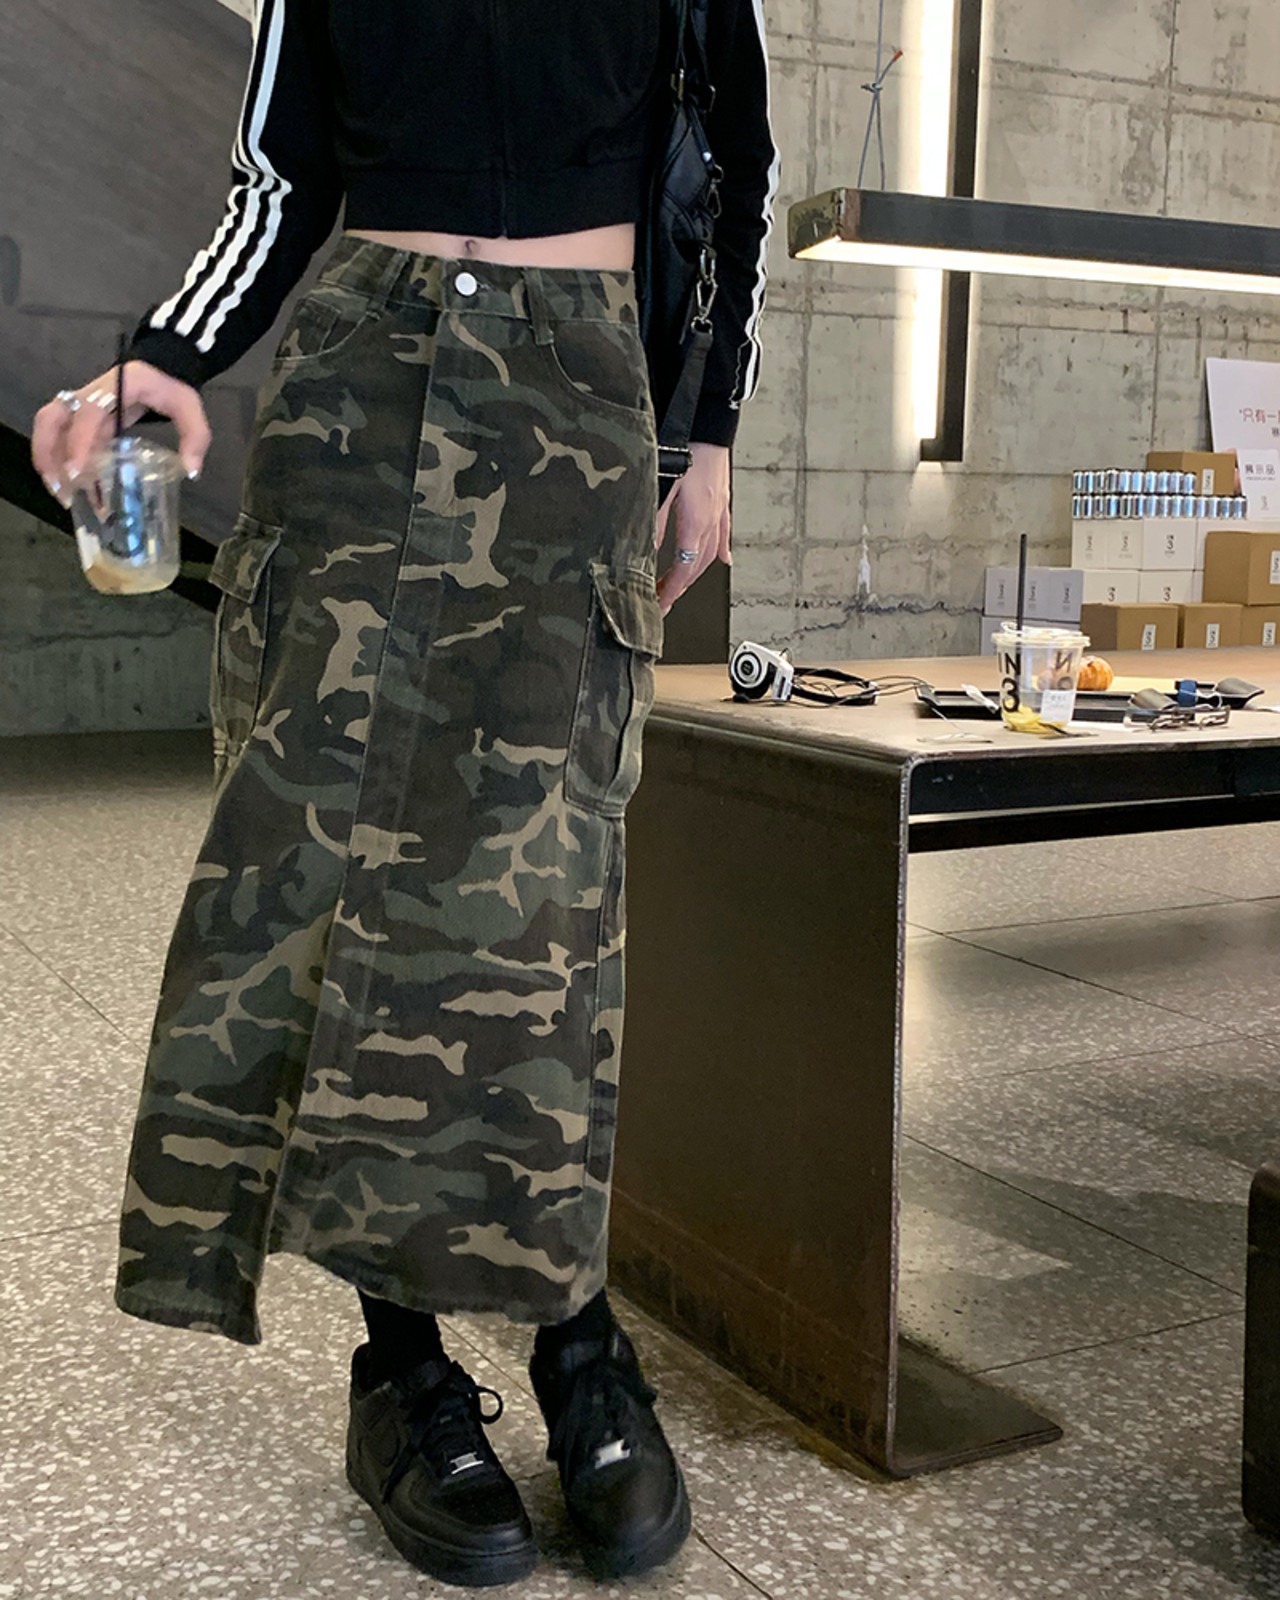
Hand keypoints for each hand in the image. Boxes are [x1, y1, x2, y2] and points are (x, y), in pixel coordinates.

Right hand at [31, 360, 211, 506]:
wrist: (161, 367)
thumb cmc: (170, 387)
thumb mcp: (188, 407)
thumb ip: (195, 436)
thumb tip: (191, 471)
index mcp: (114, 388)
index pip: (88, 413)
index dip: (78, 441)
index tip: (76, 472)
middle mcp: (90, 396)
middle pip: (52, 418)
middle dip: (48, 453)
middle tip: (62, 488)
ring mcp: (83, 407)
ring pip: (49, 428)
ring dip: (47, 459)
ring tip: (62, 494)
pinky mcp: (85, 420)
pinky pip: (62, 438)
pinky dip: (59, 461)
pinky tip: (73, 489)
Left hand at [654, 441, 730, 615]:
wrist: (708, 429)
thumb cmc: (685, 453)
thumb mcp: (662, 489)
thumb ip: (655, 523)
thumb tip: (646, 551)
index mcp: (695, 523)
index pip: (683, 569)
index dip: (671, 591)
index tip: (660, 605)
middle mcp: (710, 523)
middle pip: (696, 567)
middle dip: (679, 588)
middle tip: (663, 601)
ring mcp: (719, 514)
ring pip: (710, 555)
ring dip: (695, 575)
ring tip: (681, 586)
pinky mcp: (722, 503)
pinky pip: (723, 535)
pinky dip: (721, 553)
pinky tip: (723, 561)